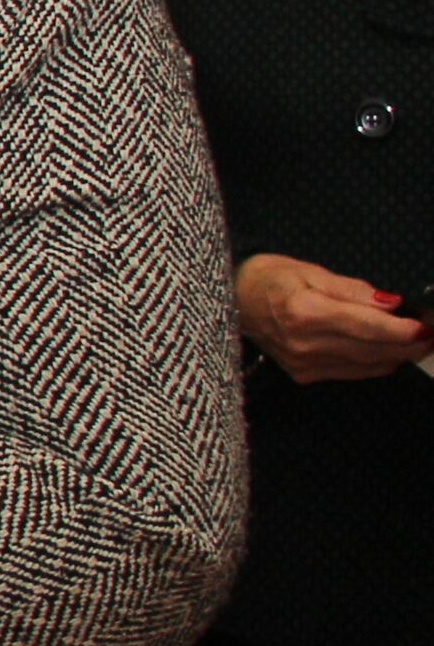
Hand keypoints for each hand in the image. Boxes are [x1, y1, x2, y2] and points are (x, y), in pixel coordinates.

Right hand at [239, 252, 427, 382]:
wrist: (230, 300)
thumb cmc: (270, 278)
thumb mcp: (310, 271)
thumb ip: (353, 289)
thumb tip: (392, 303)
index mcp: (303, 311)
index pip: (365, 326)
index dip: (401, 329)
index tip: (425, 325)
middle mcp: (303, 343)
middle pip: (371, 349)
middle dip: (408, 343)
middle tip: (432, 333)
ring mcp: (303, 363)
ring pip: (367, 365)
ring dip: (398, 354)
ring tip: (420, 342)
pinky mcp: (304, 374)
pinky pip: (352, 372)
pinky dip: (376, 363)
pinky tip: (390, 352)